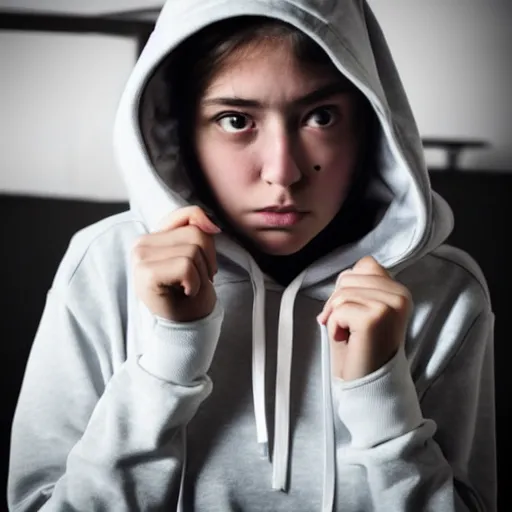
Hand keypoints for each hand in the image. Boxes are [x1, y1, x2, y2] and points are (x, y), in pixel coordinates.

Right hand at [132, 206, 220, 322]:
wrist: (186, 326)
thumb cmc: (191, 292)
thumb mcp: (197, 253)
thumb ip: (195, 227)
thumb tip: (210, 223)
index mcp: (152, 236)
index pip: (189, 214)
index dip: (207, 232)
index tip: (207, 258)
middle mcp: (141, 243)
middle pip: (196, 233)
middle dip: (208, 260)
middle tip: (197, 280)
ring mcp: (140, 258)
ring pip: (193, 250)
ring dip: (202, 274)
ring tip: (191, 287)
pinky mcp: (146, 273)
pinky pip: (186, 266)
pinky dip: (195, 283)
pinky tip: (186, 293)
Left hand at [317, 256, 411, 380]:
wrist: (369, 383)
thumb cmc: (361, 347)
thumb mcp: (364, 308)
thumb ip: (361, 286)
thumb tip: (345, 274)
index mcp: (399, 291)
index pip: (364, 265)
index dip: (347, 287)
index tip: (350, 311)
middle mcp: (400, 295)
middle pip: (348, 277)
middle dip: (336, 302)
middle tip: (345, 326)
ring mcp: (389, 306)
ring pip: (341, 293)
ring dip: (334, 315)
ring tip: (347, 334)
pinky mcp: (375, 318)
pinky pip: (339, 309)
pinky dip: (334, 326)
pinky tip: (347, 339)